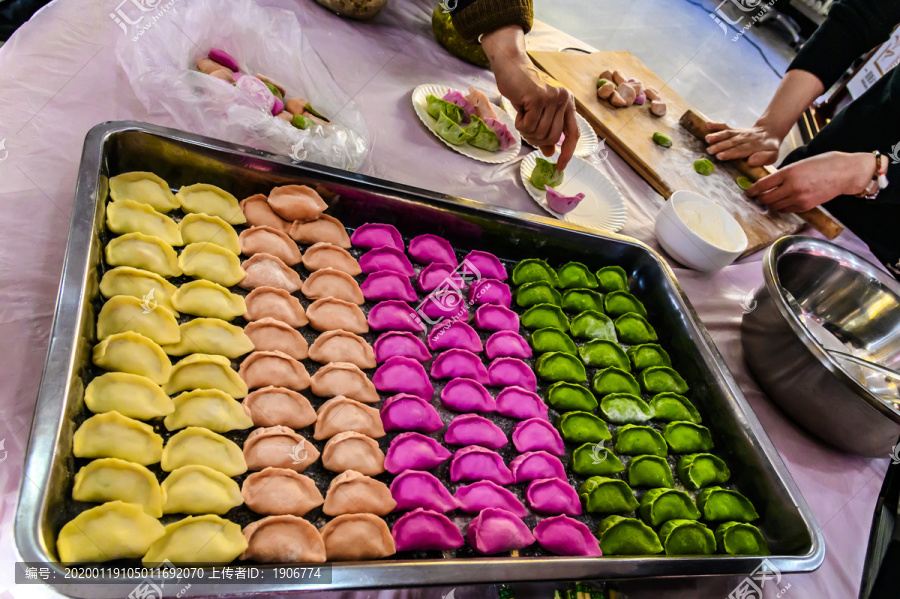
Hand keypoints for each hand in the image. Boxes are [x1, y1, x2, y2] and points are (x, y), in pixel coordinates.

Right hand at [482, 26, 578, 169]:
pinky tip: (519, 110)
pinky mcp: (538, 98)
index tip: (560, 166)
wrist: (510, 65)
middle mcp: (564, 99)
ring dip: (526, 130)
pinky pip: (529, 125)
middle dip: (536, 139)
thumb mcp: (537, 112)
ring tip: (523, 115)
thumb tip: (549, 153)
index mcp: (567, 103)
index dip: (568, 152)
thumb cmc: (522, 89)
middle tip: (526, 126)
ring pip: (539, 133)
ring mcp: (552, 98)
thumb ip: (545, 130)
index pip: (573, 134)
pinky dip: (520, 123)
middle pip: (552, 138)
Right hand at [704, 121, 782, 165]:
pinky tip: (708, 124)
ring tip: (707, 139)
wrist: (770, 131)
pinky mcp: (734, 130)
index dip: (730, 153)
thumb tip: (751, 160)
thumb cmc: (770, 148)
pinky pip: (725, 127)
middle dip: (720, 145)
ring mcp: (739, 133)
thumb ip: (764, 158)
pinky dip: (716, 125)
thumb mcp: (773, 155)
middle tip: (710, 150)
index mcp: (755, 146)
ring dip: (717, 136)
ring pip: (728, 134)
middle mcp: (746, 138)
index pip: (741, 150)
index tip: (720, 156)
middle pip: (732, 142)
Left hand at [747, 152, 873, 212]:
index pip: (763, 185)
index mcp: (789, 172)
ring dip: (770, 204)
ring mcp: (799, 198)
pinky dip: (782, 207)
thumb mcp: (799, 164)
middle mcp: (792, 187)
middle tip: (757, 197)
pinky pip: (787, 210)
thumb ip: (784, 174)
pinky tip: (782, 202)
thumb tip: (769, 183)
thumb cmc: (824, 164)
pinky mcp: (806, 206)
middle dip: (760, 199)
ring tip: (769, 200)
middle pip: (767, 199)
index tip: (748, 192)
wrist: (845, 173)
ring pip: (775, 206)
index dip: (752, 190)